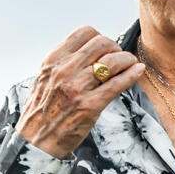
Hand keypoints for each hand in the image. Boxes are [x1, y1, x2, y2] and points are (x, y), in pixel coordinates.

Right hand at [15, 26, 144, 158]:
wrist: (36, 141)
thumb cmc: (43, 110)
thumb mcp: (46, 79)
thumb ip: (64, 63)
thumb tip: (91, 51)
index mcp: (53, 61)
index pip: (84, 33)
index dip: (100, 37)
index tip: (106, 47)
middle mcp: (64, 71)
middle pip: (102, 43)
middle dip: (116, 47)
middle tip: (120, 57)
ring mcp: (77, 88)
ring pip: (112, 61)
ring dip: (127, 60)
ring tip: (131, 64)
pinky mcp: (90, 105)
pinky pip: (117, 83)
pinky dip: (132, 74)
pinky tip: (138, 70)